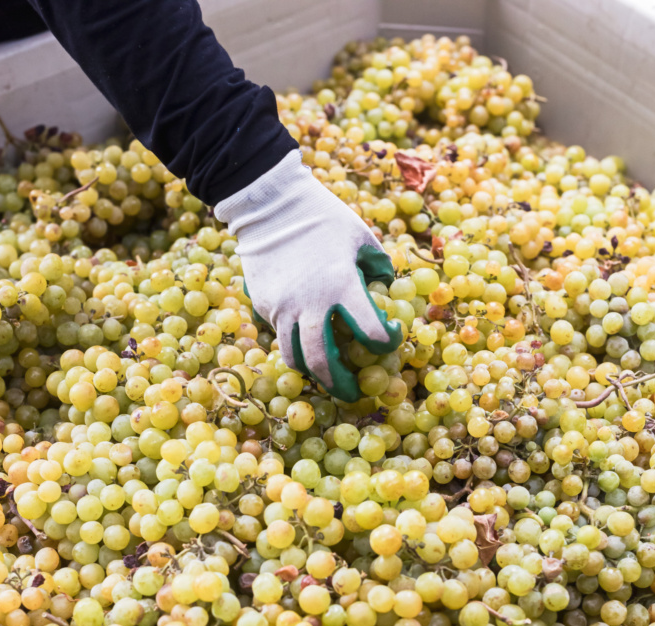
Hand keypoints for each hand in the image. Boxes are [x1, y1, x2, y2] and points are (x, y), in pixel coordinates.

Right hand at [214, 150, 402, 401]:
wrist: (270, 203)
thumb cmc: (322, 216)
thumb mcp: (361, 236)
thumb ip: (378, 267)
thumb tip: (386, 289)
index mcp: (342, 286)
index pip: (370, 332)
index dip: (386, 341)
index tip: (390, 337)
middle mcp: (310, 304)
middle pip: (323, 362)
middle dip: (340, 384)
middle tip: (354, 393)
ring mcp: (282, 308)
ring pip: (295, 357)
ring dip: (313, 373)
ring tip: (326, 377)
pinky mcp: (264, 305)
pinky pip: (281, 335)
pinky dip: (296, 344)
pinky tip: (306, 340)